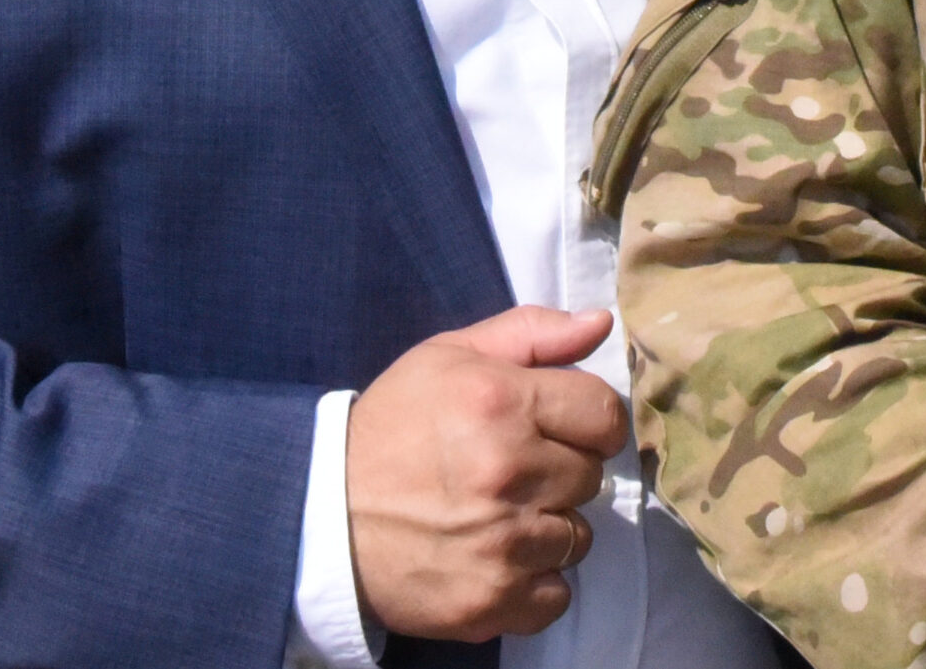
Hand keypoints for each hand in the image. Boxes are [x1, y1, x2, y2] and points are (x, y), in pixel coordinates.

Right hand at [345, 304, 626, 642]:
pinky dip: (534, 583)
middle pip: (592, 476)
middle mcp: (508, 472)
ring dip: (548, 527)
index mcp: (502, 402)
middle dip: (561, 471)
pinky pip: (557, 595)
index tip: (562, 429)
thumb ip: (532, 333)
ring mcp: (501, 543)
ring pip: (577, 537)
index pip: (604, 415)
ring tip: (498, 514)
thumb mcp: (449, 355)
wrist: (321, 513)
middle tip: (513, 471)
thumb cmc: (391, 427)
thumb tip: (600, 324)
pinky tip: (496, 558)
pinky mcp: (490, 601)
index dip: (588, 420)